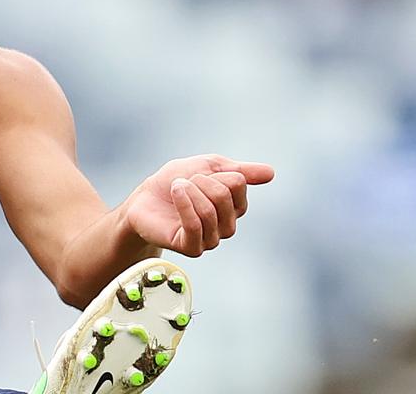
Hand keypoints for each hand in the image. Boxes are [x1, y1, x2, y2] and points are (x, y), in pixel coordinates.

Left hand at [122, 154, 274, 257]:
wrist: (144, 198)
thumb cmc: (175, 182)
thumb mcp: (208, 167)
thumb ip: (240, 170)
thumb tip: (271, 173)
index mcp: (234, 207)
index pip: (238, 184)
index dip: (215, 172)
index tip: (199, 173)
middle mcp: (226, 226)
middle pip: (225, 197)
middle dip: (201, 182)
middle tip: (184, 181)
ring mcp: (210, 240)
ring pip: (209, 211)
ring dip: (189, 192)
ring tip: (176, 186)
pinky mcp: (191, 248)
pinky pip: (194, 226)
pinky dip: (184, 204)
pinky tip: (176, 192)